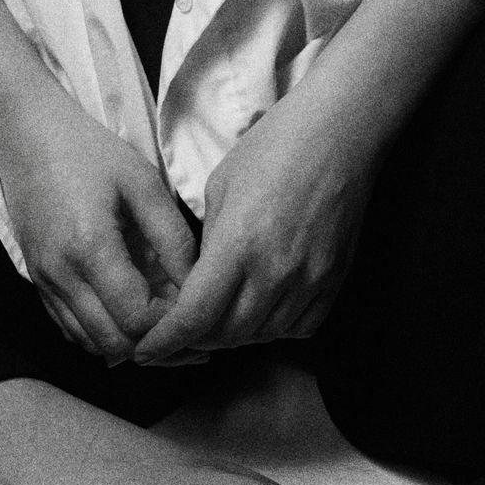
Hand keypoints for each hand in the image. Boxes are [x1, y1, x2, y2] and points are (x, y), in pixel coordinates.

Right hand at [0, 96, 198, 364]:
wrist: (29, 138)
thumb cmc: (90, 153)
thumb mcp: (143, 182)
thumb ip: (172, 236)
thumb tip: (195, 284)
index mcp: (90, 247)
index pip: (136, 318)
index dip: (170, 320)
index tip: (191, 300)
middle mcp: (62, 275)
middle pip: (114, 344)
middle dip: (153, 340)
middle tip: (179, 316)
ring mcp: (45, 284)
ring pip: (91, 344)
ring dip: (127, 340)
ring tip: (156, 313)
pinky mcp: (38, 284)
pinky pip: (72, 330)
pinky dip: (101, 331)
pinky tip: (124, 307)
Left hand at [131, 91, 374, 363]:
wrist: (339, 132)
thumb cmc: (275, 146)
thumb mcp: (221, 186)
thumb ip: (208, 241)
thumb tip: (201, 279)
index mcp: (238, 244)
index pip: (196, 316)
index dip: (166, 342)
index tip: (145, 351)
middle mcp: (275, 272)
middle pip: (228, 335)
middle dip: (196, 339)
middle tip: (179, 331)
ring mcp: (310, 279)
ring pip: (263, 335)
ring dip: (236, 334)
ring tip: (219, 319)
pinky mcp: (334, 279)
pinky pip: (300, 327)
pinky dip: (276, 327)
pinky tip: (263, 308)